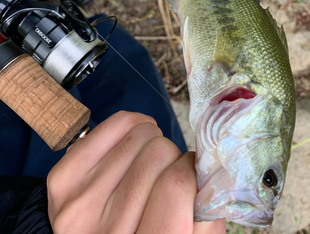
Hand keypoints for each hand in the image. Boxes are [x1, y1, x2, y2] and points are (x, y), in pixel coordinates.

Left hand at [47, 111, 225, 233]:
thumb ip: (207, 212)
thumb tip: (210, 165)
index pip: (176, 184)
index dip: (192, 169)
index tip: (191, 172)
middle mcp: (107, 232)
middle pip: (157, 154)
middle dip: (172, 156)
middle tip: (167, 172)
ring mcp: (78, 204)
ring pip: (139, 134)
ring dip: (152, 142)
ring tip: (148, 163)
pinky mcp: (62, 179)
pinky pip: (113, 124)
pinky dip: (132, 124)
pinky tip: (133, 143)